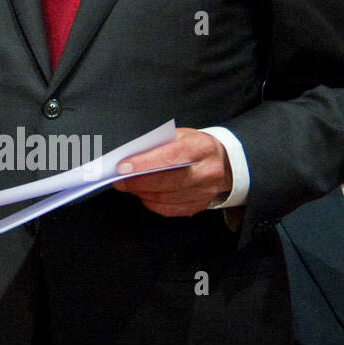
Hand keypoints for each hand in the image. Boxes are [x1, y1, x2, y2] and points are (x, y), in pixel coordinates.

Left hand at [113, 128, 231, 215]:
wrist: (224, 162)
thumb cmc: (194, 146)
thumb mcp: (180, 135)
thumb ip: (158, 144)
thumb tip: (130, 156)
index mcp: (202, 147)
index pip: (171, 156)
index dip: (145, 163)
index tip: (123, 167)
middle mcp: (207, 172)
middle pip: (169, 181)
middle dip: (139, 182)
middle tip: (119, 180)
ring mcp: (206, 192)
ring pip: (168, 198)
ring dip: (142, 193)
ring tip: (127, 186)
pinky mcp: (200, 205)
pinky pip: (171, 209)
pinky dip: (152, 203)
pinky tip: (142, 194)